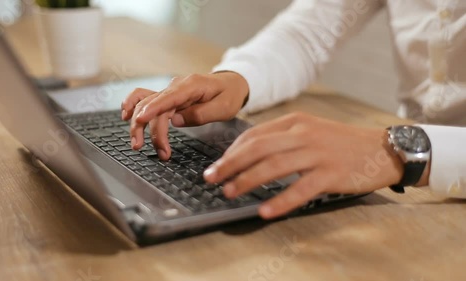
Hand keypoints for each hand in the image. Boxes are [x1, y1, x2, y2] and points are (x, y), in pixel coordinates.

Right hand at [121, 72, 248, 159]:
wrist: (232, 83)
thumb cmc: (229, 95)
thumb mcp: (224, 107)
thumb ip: (200, 114)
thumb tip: (175, 120)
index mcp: (191, 86)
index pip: (167, 98)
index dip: (152, 109)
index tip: (139, 120)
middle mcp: (176, 86)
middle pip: (153, 105)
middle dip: (149, 130)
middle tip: (153, 150)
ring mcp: (170, 90)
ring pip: (146, 104)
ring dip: (138, 123)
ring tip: (137, 144)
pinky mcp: (168, 96)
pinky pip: (146, 97)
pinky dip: (133, 105)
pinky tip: (125, 115)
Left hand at [203, 112, 405, 218]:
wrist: (382, 149)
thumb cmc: (342, 143)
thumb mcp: (311, 131)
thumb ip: (283, 138)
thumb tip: (249, 153)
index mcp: (295, 122)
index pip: (254, 134)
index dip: (231, 151)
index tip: (217, 164)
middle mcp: (303, 134)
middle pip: (258, 147)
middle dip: (230, 164)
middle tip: (211, 178)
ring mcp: (317, 153)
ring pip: (274, 165)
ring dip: (247, 180)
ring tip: (229, 192)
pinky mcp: (331, 174)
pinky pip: (300, 189)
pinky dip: (280, 200)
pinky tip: (265, 210)